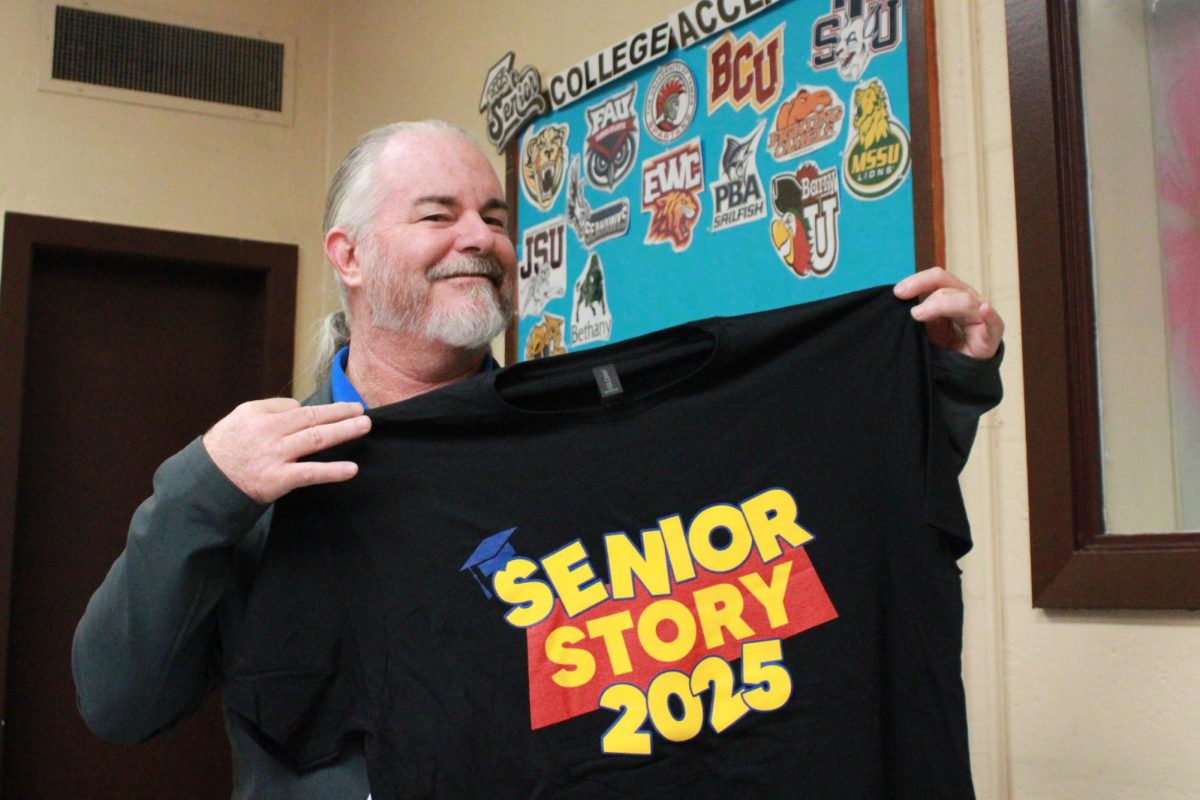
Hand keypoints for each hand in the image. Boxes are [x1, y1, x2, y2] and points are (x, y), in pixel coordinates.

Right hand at [202, 399, 370, 502]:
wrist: (207, 482)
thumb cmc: (227, 448)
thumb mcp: (242, 417)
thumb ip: (271, 409)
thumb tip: (300, 408)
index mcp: (261, 416)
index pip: (299, 409)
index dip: (325, 408)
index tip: (344, 408)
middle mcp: (270, 432)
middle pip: (312, 419)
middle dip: (340, 413)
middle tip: (362, 410)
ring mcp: (276, 456)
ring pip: (316, 440)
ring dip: (343, 431)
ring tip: (363, 426)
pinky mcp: (279, 480)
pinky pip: (310, 473)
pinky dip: (333, 471)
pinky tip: (351, 469)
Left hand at [893, 267, 1004, 359]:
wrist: (959, 375)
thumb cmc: (944, 347)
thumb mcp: (926, 327)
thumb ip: (919, 313)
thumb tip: (899, 300)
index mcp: (953, 296)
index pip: (938, 278)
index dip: (918, 281)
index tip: (898, 293)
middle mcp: (968, 301)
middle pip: (948, 284)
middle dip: (925, 288)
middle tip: (907, 307)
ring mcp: (981, 317)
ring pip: (964, 301)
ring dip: (940, 305)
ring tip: (919, 315)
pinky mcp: (990, 337)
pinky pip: (993, 324)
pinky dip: (989, 316)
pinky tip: (984, 309)